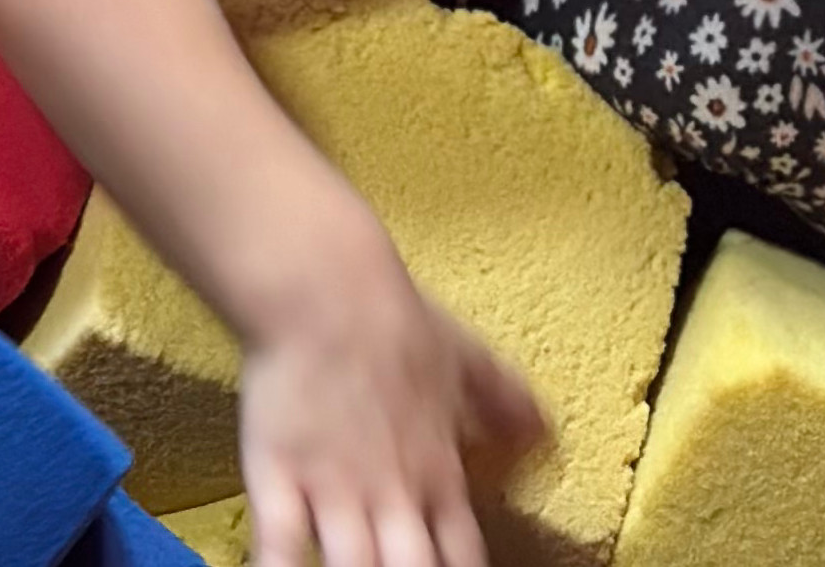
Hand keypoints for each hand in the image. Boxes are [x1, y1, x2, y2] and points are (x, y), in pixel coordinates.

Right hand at [239, 245, 545, 566]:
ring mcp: (335, 491)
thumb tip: (546, 430)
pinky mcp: (279, 479)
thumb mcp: (462, 356)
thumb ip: (502, 399)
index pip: (463, 557)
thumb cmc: (392, 318)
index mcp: (437, 472)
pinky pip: (279, 549)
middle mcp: (392, 494)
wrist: (324, 286)